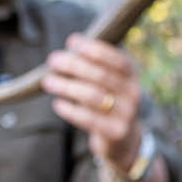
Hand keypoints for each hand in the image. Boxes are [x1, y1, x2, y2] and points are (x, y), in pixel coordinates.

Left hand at [42, 34, 142, 169]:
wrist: (124, 140)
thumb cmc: (108, 103)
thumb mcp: (108, 83)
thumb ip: (93, 65)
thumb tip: (72, 42)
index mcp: (131, 76)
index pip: (117, 59)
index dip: (95, 49)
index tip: (72, 42)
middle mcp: (132, 93)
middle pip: (101, 75)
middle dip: (74, 65)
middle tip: (52, 60)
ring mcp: (126, 114)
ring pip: (93, 96)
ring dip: (67, 86)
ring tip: (48, 82)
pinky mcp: (115, 132)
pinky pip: (89, 119)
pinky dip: (70, 109)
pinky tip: (57, 103)